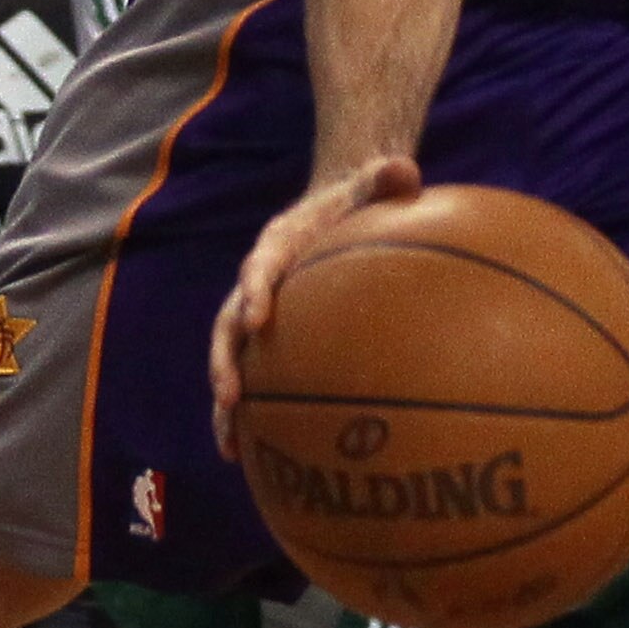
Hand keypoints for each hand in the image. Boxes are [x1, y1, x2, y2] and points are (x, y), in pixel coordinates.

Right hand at [208, 157, 418, 452]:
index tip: (257, 319)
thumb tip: (402, 169)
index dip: (255, 290)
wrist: (337, 208)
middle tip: (231, 395)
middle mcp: (257, 281)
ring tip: (229, 444)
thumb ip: (384, 178)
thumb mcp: (374, 183)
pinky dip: (246, 415)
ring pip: (231, 359)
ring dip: (225, 401)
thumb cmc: (359, 200)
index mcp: (279, 242)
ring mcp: (258, 312)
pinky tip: (249, 458)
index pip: (260, 265)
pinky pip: (253, 377)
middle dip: (225, 360)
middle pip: (228, 323)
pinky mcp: (271, 339)